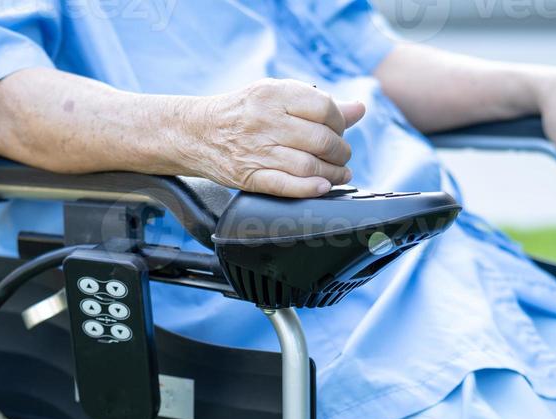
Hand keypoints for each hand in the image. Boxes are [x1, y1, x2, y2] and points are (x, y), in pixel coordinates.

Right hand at [180, 78, 365, 197]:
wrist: (195, 132)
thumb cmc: (242, 112)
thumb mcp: (276, 96)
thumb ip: (318, 103)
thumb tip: (359, 109)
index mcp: (274, 93)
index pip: (324, 109)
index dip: (341, 123)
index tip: (340, 131)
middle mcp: (266, 120)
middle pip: (321, 139)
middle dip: (340, 152)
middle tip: (341, 156)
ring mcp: (257, 149)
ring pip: (309, 165)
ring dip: (332, 174)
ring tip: (339, 174)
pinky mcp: (249, 176)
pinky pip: (287, 185)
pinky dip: (310, 189)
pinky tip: (323, 187)